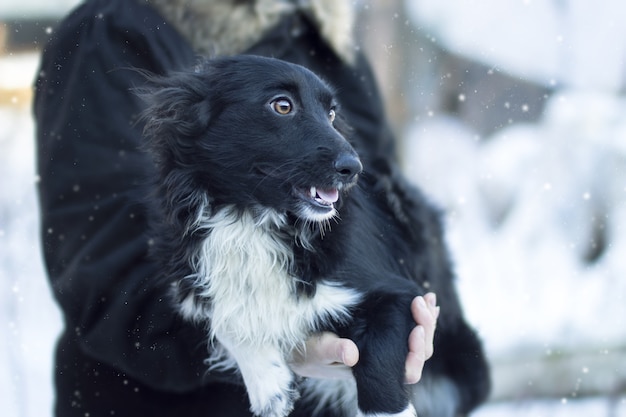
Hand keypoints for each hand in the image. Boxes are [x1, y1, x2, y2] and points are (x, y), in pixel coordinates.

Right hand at [289, 293, 439, 382]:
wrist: (299, 345)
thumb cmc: (306, 352)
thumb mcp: (316, 350)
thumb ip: (332, 351)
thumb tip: (351, 354)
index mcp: (373, 370)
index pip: (408, 370)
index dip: (417, 353)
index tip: (416, 329)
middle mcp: (384, 360)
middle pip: (419, 353)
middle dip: (425, 327)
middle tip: (421, 302)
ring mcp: (385, 346)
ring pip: (417, 340)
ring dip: (425, 318)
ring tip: (427, 298)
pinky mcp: (381, 332)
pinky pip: (407, 326)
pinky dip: (418, 313)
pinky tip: (426, 300)